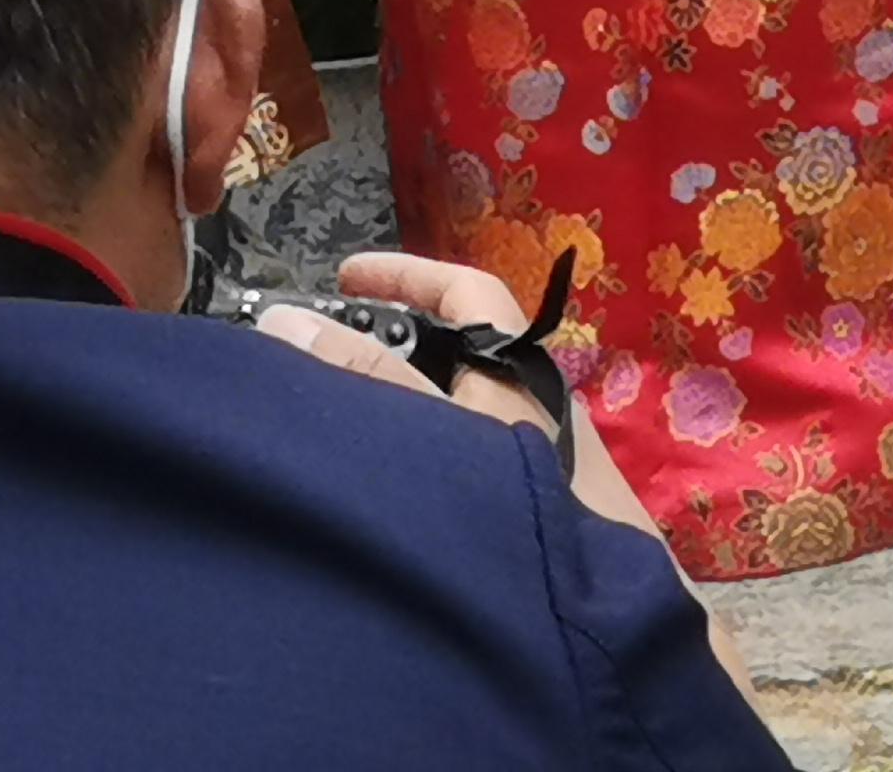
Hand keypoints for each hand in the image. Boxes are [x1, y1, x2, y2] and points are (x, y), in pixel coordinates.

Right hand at [253, 250, 651, 545]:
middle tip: (327, 354)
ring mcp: (531, 454)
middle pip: (456, 349)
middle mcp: (528, 403)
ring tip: (341, 414)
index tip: (347, 277)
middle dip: (391, 342)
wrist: (603, 617)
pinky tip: (385, 480)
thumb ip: (366, 375)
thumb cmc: (525, 506)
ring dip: (400, 399)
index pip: (465, 292)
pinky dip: (418, 447)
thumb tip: (288, 321)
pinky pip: (462, 451)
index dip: (407, 275)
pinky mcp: (528, 501)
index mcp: (514, 370)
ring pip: (456, 403)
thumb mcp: (435, 431)